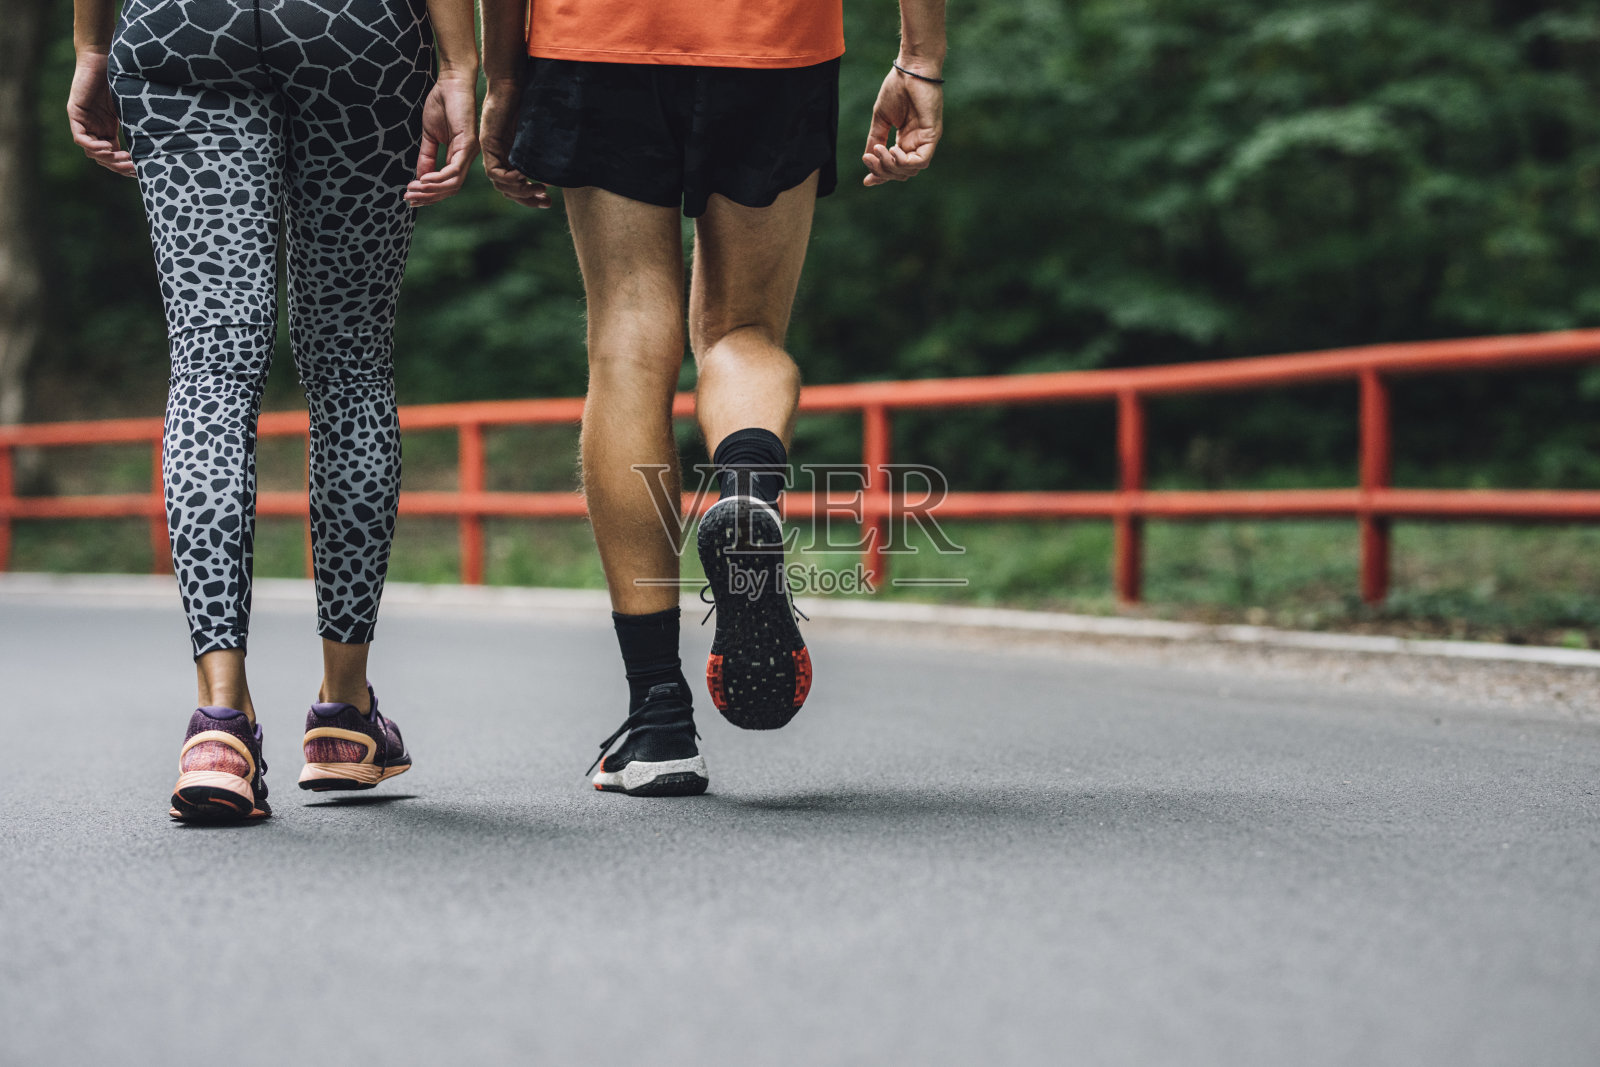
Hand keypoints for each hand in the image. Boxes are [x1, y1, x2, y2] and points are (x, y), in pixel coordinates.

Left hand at [67, 51, 134, 176]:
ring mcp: (84, 121)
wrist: (105, 57)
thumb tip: (160, 148)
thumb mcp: (132, 109)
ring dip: (108, 159)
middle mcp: (94, 128)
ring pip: (91, 152)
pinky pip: (80, 138)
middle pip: (103, 158)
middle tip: (133, 167)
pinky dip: (93, 147)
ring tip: (123, 159)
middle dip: (118, 166)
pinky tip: (108, 148)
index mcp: (107, 129)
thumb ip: (137, 126)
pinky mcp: (75, 113)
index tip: (141, 170)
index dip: (125, 166)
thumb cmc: (122, 79)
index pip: (114, 155)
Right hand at [407, 70, 480, 205]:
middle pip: (450, 189)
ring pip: (453, 183)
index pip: (447, 185)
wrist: (451, 82)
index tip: (410, 198)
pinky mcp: (468, 143)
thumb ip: (427, 156)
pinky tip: (425, 180)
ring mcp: (469, 152)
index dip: (429, 195)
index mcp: (458, 157)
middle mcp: (466, 158)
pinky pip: (455, 169)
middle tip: (409, 198)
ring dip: (431, 190)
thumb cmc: (442, 104)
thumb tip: (419, 178)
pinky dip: (439, 178)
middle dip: (428, 197)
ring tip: (413, 189)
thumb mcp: (430, 135)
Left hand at [479, 81, 552, 208]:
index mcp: (513, 156)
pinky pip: (494, 171)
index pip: (518, 186)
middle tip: (546, 203)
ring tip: (539, 189)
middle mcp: (501, 157)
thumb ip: (543, 155)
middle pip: (509, 190)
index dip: (531, 198)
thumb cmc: (530, 104)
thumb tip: (558, 176)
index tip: (549, 202)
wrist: (514, 83)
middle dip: (528, 199)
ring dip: (520, 192)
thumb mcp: (540, 136)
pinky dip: (508, 179)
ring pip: (501, 184)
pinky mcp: (487, 144)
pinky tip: (524, 178)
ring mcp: (493, 151)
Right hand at [862, 63, 943, 186]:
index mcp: (906, 140)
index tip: (866, 181)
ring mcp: (926, 140)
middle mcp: (917, 143)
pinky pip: (922, 161)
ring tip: (879, 151)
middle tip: (869, 157)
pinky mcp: (933, 135)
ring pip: (911, 170)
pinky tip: (893, 149)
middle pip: (902, 173)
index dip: (881, 176)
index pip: (896, 167)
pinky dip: (905, 161)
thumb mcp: (881, 118)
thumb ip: (876, 138)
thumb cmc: (897, 87)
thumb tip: (868, 157)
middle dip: (882, 171)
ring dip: (891, 166)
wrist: (910, 68)